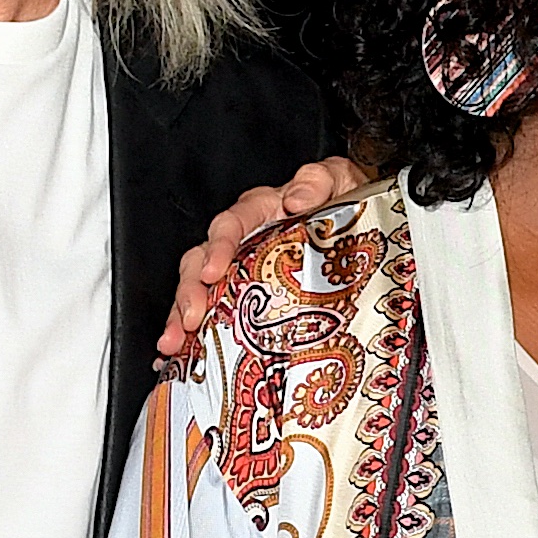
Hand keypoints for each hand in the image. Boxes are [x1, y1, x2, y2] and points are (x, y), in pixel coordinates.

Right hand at [158, 155, 376, 363]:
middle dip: (189, 292)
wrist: (362, 225)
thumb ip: (318, 181)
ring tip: (175, 343)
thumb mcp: (338, 182)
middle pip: (200, 263)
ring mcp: (240, 272)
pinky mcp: (245, 300)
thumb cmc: (342, 203)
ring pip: (198, 292)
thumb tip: (295, 198)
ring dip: (182, 318)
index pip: (229, 225)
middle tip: (190, 317)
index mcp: (260, 212)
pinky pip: (213, 316)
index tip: (213, 271)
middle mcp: (242, 242)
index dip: (218, 248)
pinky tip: (184, 356)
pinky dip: (195, 337)